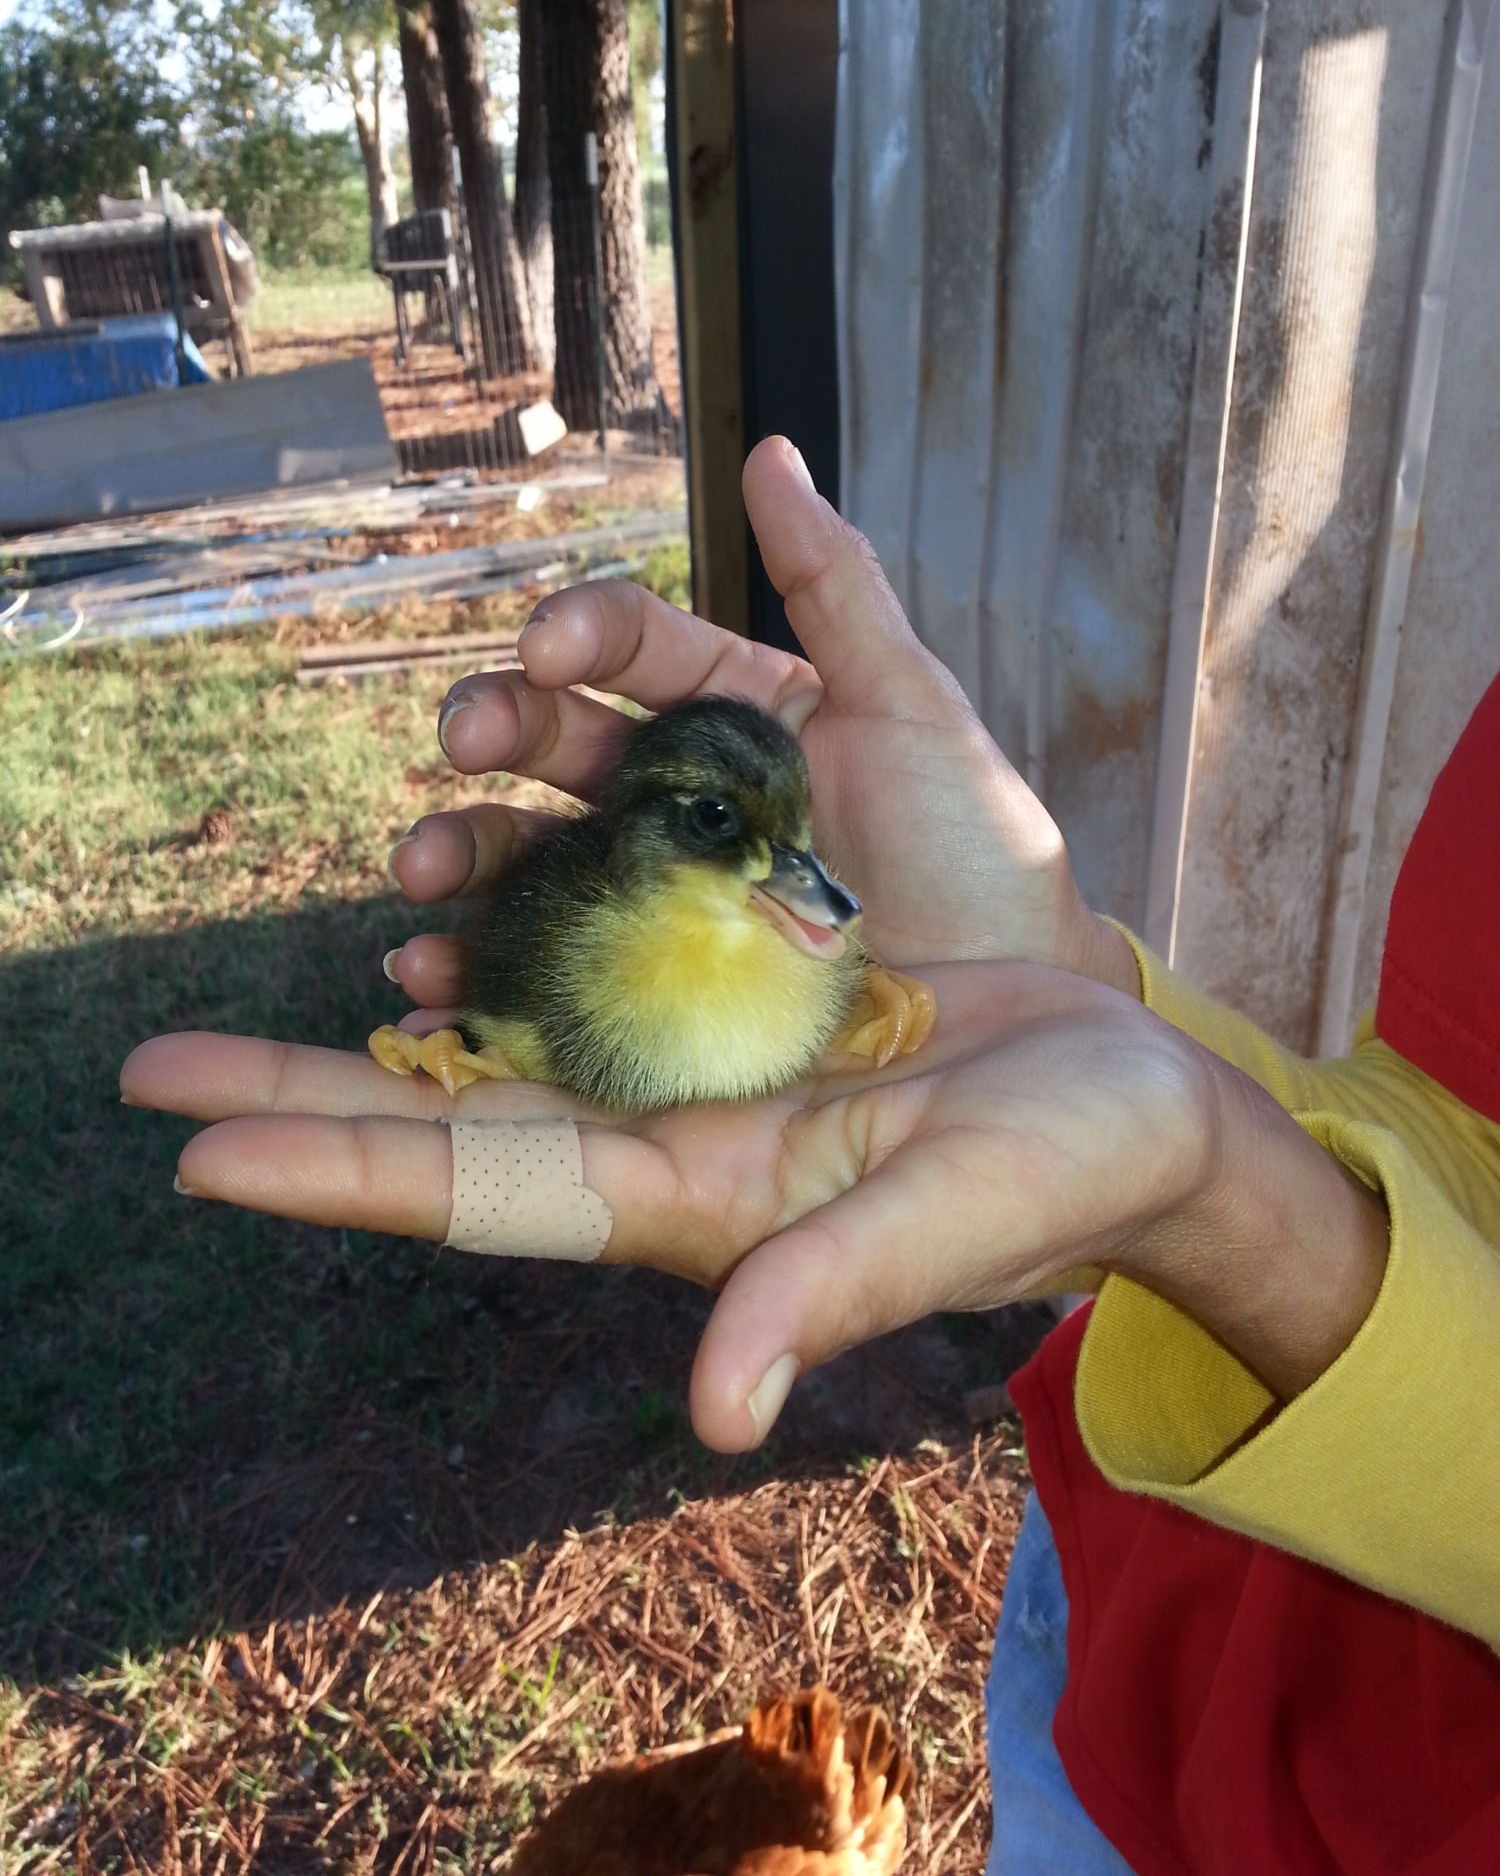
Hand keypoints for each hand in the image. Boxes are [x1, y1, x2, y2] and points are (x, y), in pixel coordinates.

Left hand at [122, 966, 1385, 1451]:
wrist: (1122, 1107)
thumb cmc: (1059, 1174)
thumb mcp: (951, 1219)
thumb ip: (827, 1296)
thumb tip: (713, 1410)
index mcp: (692, 1204)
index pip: (484, 1188)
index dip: (344, 1170)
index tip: (199, 1150)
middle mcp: (663, 1148)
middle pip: (449, 1123)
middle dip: (302, 1104)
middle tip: (153, 1077)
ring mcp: (691, 1081)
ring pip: (498, 1043)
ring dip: (371, 1032)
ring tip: (249, 1017)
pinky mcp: (731, 1012)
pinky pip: (585, 977)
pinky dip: (496, 953)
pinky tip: (427, 930)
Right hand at [384, 437, 1136, 1023]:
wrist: (1010, 1006)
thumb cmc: (975, 852)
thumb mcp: (912, 706)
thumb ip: (835, 583)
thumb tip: (770, 446)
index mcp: (730, 718)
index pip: (629, 648)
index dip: (579, 635)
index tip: (546, 649)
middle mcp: (676, 799)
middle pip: (554, 742)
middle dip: (493, 728)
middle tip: (459, 741)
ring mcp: (653, 898)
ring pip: (528, 854)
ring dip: (458, 849)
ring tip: (418, 872)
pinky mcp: (642, 988)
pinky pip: (541, 971)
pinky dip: (472, 974)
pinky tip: (427, 979)